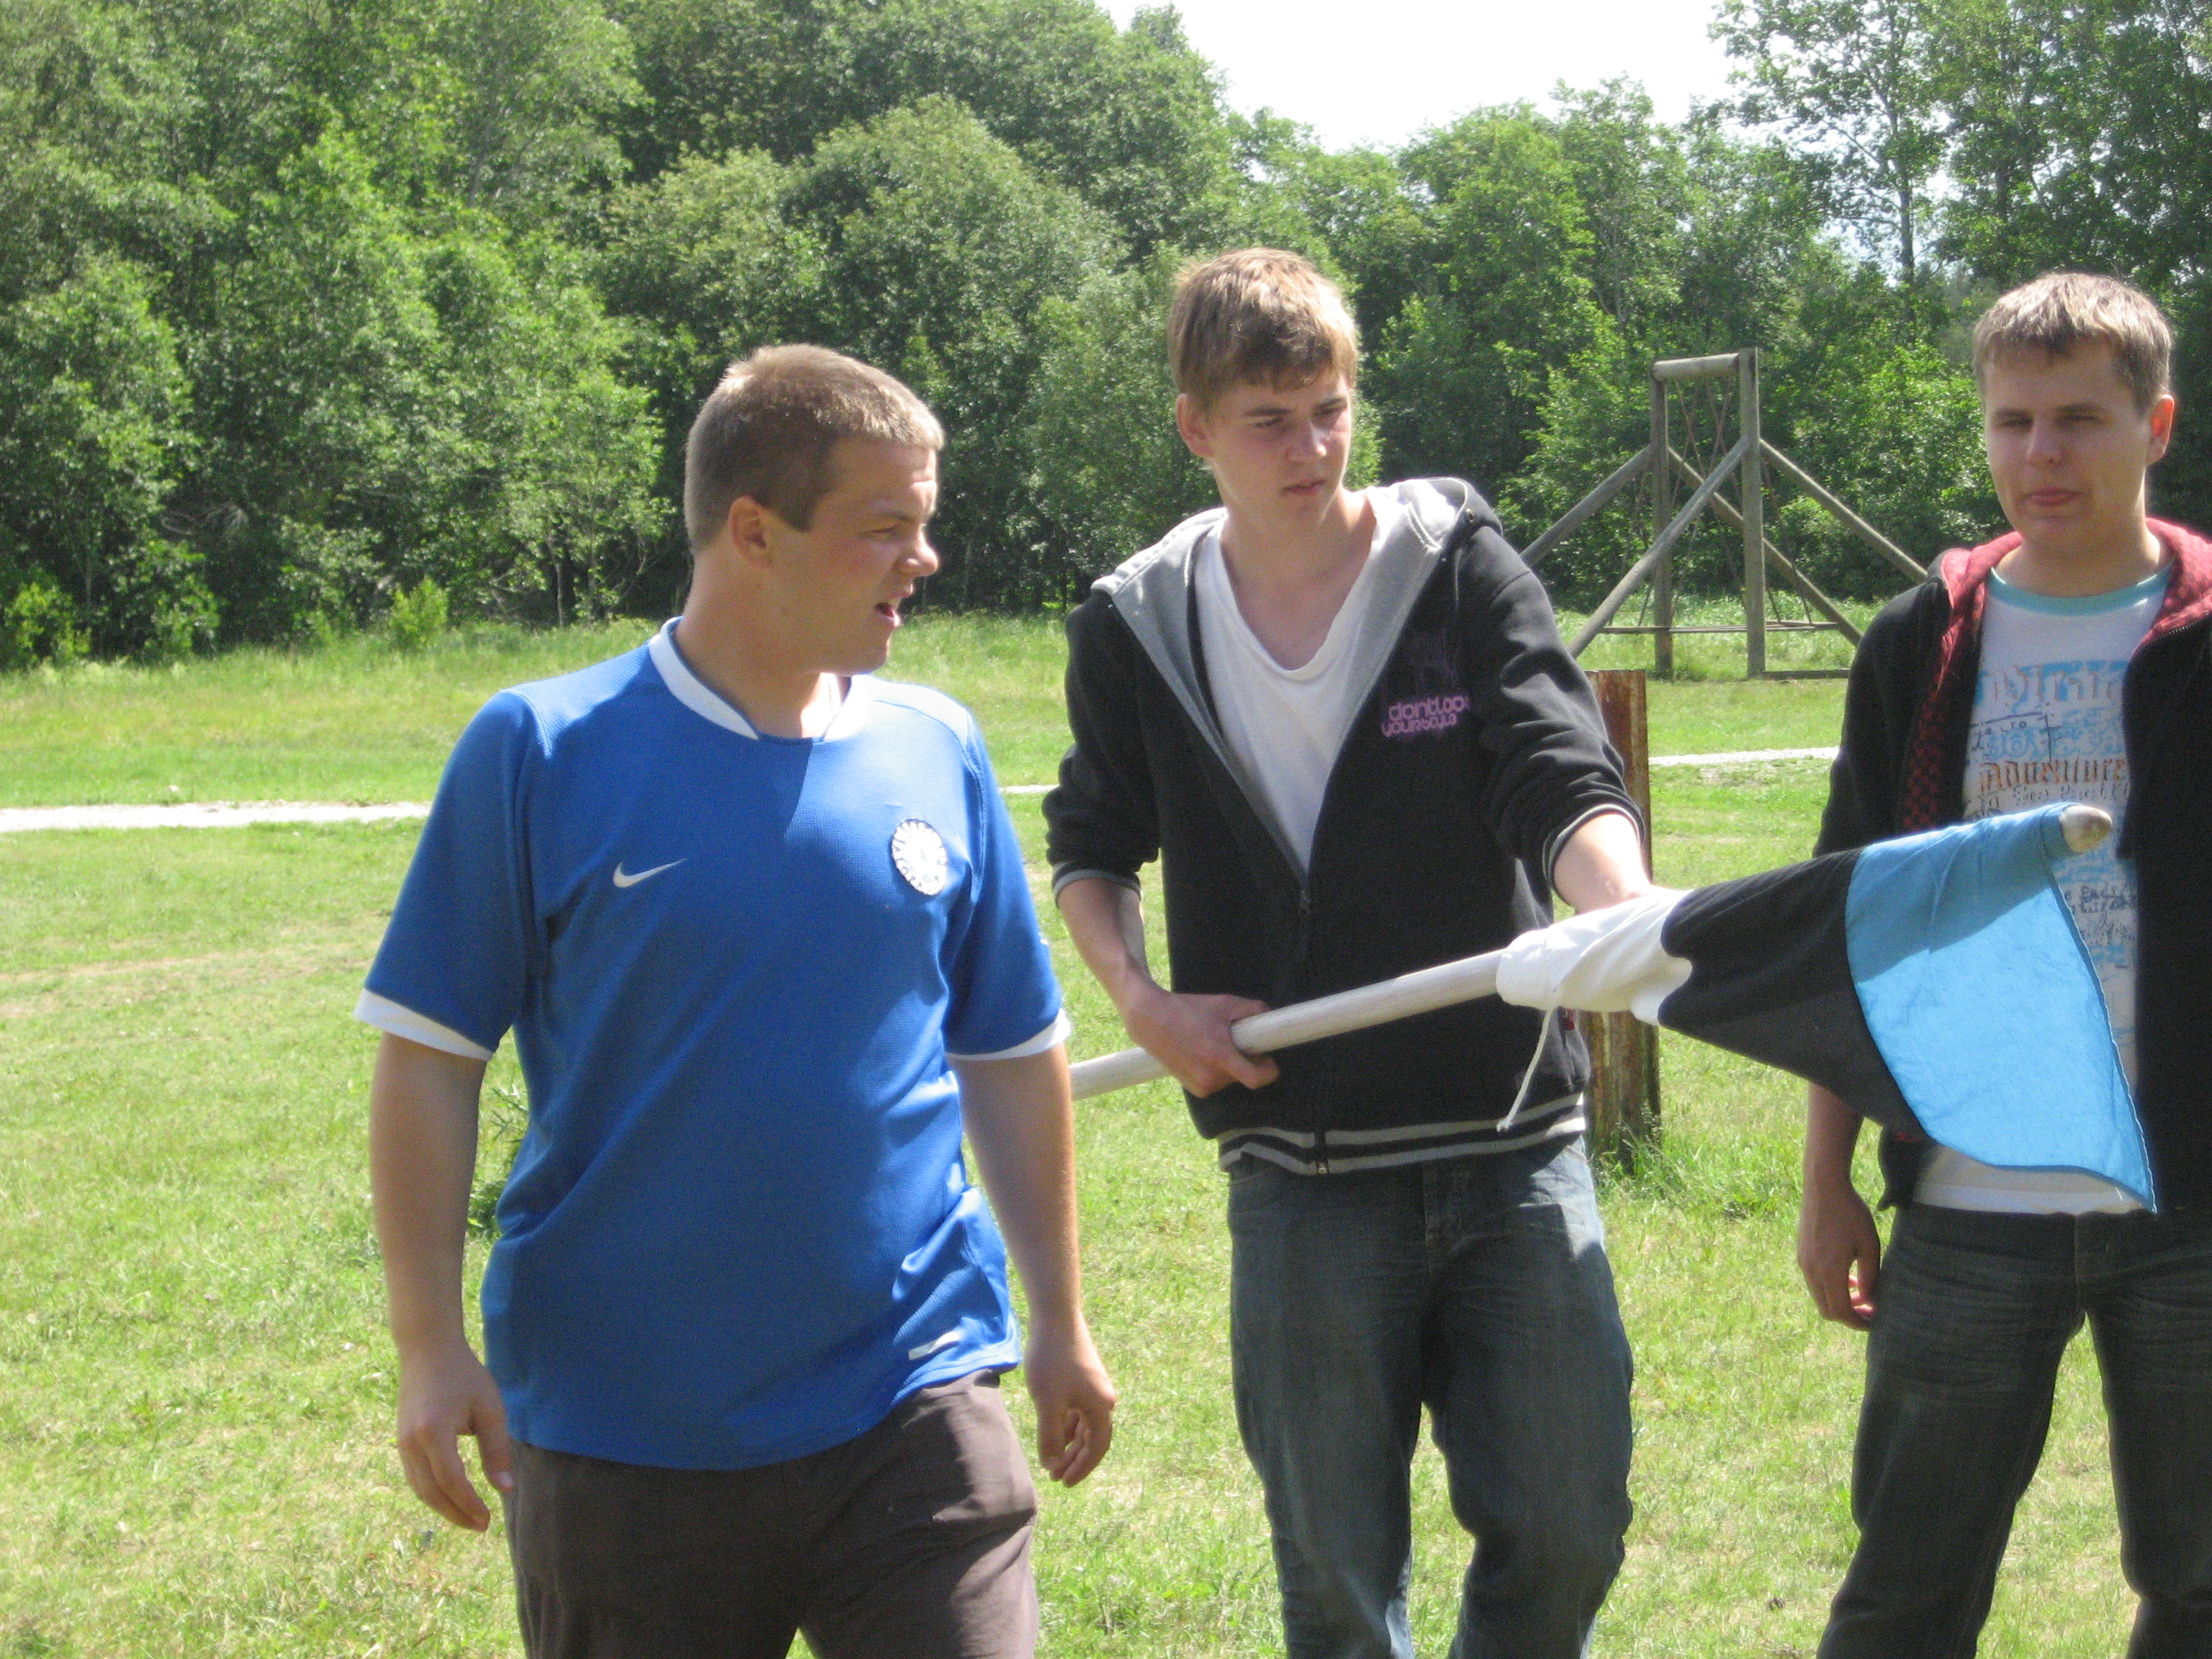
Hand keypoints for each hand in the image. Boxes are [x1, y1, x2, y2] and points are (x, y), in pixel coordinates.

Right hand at [394, 1336, 513, 1528]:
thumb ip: (497, 1450)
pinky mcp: (401, 1442)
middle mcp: (411, 1442)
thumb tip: (505, 1489)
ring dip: (443, 1508)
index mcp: (433, 1431)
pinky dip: (433, 1493)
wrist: (427, 1350)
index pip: (451, 1481)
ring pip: (420, 1489)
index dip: (469, 1504)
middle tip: (481, 1527)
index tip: (488, 1519)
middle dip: (456, 1514)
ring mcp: (401, 1443)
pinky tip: (452, 1498)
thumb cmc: (464, 1375)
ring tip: (469, 1518)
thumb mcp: (489, 1408)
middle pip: (431, 1492)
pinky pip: (415, 1477)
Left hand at [1023, 1319, 1116, 1485]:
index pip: (1096, 1448)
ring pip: (1084, 1425)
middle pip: (1092, 1439)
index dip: (1082, 1468)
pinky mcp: (1082, 1378)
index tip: (1064, 1484)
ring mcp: (1093, 1388)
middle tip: (1055, 1478)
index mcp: (1100, 1407)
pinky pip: (1077, 1411)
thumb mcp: (1048, 1403)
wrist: (1055, 1317)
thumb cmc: (1052, 1360)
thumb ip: (1050, 1437)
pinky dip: (1067, 1426)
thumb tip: (1052, 1465)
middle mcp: (1102, 1399)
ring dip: (1070, 1444)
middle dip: (1075, 1459)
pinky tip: (1054, 1434)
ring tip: (1052, 1461)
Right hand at [1119, 985, 1278, 1096]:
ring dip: (1229, 1065)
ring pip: (1230, 1079)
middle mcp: (1210, 1076)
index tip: (1267, 1059)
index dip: (1268, 1070)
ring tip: (1212, 1044)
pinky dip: (1216, 1070)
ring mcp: (1201, 1086)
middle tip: (1235, 1041)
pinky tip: (1201, 1053)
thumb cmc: (1189, 1009)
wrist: (1150, 1020)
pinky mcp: (1194, 1089)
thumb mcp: (1224, 1003)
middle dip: (1246, 1060)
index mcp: (1219, 1056)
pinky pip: (1217, 1082)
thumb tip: (1271, 1018)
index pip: (1256, 1078)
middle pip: (1244, 1075)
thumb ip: (1253, 1009)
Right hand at [1798, 1173, 1881, 1330]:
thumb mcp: (1869, 1246)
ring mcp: (1803, 1262)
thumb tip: (1871, 1303)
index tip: (1875, 1323)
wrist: (1824, 1186)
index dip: (1858, 1323)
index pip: (1841, 1312)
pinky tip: (1848, 1276)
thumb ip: (1871, 1278)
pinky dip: (1830, 1288)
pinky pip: (1814, 1282)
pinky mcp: (1801, 1253)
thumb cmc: (1851, 1213)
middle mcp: (1811, 1270)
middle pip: (1827, 1310)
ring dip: (1839, 1301)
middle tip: (1870, 1311)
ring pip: (1819, 1296)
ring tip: (1862, 1294)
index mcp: (1829, 1271)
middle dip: (1848, 1316)